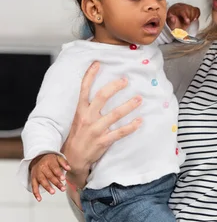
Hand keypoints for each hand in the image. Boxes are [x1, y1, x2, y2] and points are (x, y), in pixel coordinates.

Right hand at [30, 153, 70, 201]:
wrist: (37, 158)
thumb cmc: (50, 160)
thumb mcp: (58, 158)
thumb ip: (64, 162)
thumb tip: (69, 168)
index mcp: (49, 161)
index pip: (54, 168)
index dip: (58, 173)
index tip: (63, 178)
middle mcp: (42, 167)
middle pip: (49, 176)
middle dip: (56, 182)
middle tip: (62, 188)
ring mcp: (37, 173)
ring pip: (42, 181)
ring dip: (47, 187)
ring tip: (53, 192)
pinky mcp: (33, 179)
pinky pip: (34, 186)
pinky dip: (36, 193)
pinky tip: (39, 199)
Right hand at [61, 62, 142, 187]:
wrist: (73, 158)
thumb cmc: (78, 135)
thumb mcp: (78, 118)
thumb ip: (88, 106)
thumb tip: (101, 92)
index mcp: (80, 110)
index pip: (84, 89)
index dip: (90, 75)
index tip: (98, 63)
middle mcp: (87, 117)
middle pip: (101, 97)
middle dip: (115, 87)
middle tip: (126, 80)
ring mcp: (95, 129)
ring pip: (115, 114)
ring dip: (129, 105)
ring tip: (139, 99)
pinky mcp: (103, 141)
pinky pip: (120, 132)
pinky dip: (131, 127)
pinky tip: (139, 121)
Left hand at [167, 3, 199, 30]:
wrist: (175, 24)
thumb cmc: (173, 24)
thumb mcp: (170, 24)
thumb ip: (171, 21)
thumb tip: (173, 18)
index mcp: (174, 8)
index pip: (181, 9)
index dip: (185, 16)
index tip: (187, 21)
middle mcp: (181, 6)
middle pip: (188, 9)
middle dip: (189, 17)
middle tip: (187, 23)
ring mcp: (187, 6)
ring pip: (193, 9)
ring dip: (193, 17)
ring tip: (189, 21)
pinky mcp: (191, 8)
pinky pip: (197, 10)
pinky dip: (197, 14)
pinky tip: (194, 18)